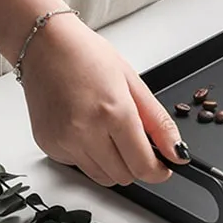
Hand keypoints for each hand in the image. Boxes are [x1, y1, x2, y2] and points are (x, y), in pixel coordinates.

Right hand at [21, 14, 187, 186]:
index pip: (143, 166)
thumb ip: (159, 124)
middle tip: (138, 145)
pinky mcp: (48, 145)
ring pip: (102, 177)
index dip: (159, 172)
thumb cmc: (87, 56)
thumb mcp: (134, 85)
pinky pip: (79, 166)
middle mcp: (86, 131)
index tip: (163, 167)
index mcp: (114, 113)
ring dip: (115, 165)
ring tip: (111, 134)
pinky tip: (87, 130)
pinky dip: (90, 157)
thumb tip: (178, 153)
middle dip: (138, 166)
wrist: (44, 45)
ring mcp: (64, 141)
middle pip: (124, 176)